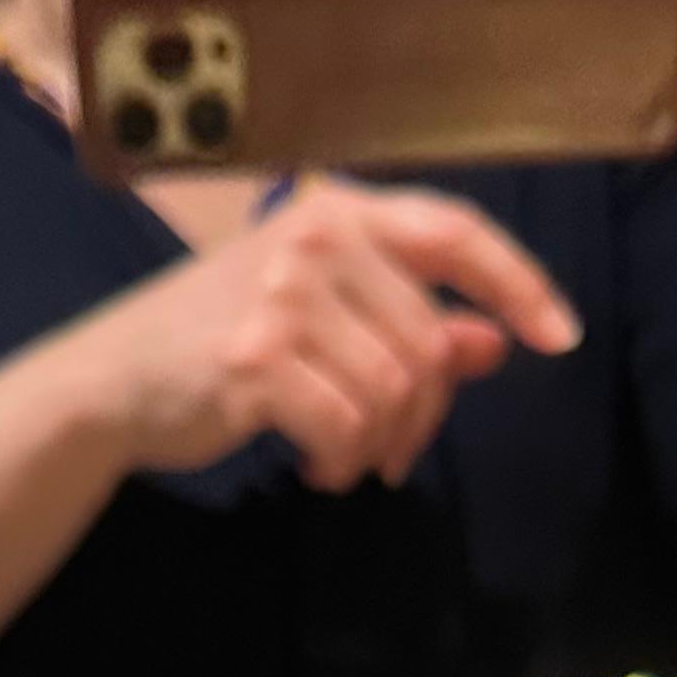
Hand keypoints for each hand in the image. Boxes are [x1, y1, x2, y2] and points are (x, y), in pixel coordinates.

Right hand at [72, 179, 580, 494]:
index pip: (456, 233)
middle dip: (423, 417)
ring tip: (342, 459)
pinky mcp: (257, 356)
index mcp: (339, 211)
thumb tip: (495, 342)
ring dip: (379, 446)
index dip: (519, 284)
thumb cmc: (221, 343)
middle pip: (428, 342)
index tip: (561, 338)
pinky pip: (347, 425)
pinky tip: (312, 466)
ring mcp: (284, 292)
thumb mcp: (321, 316)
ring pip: (394, 391)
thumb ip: (410, 321)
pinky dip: (341, 461)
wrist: (115, 380)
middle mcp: (315, 235)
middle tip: (392, 454)